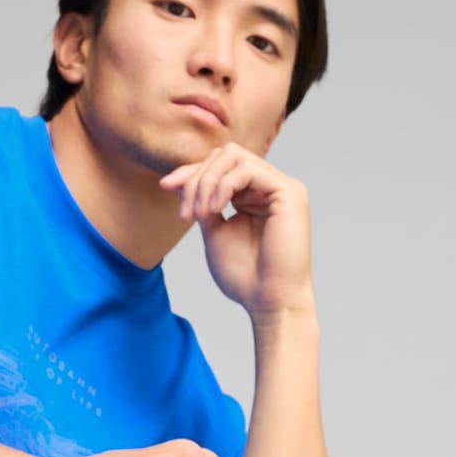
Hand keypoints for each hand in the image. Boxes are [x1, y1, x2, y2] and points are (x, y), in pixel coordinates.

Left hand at [158, 143, 311, 322]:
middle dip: (197, 178)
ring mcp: (282, 187)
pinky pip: (247, 169)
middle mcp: (269, 187)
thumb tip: (180, 180)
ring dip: (206, 182)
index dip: (190, 172)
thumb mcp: (214, 231)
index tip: (165, 186)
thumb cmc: (245, 277)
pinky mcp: (290, 192)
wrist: (269, 302)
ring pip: (233, 156)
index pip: (219, 166)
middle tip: (188, 214)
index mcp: (253, 195)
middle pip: (224, 155)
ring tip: (200, 215)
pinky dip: (223, 185)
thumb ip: (204, 203)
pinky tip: (215, 209)